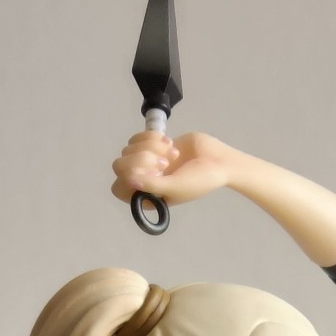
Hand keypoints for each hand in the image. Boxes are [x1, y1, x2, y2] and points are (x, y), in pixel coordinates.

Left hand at [110, 129, 234, 210]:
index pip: (118, 188)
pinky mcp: (151, 144)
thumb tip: (130, 180)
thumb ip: (152, 186)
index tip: (153, 174)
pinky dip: (152, 137)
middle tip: (165, 163)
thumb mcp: (176, 187)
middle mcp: (143, 180)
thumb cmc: (199, 180)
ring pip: (128, 149)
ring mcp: (146, 161)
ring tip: (173, 154)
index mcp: (146, 197)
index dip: (130, 178)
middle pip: (119, 166)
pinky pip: (137, 137)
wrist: (216, 160)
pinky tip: (169, 143)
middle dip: (142, 160)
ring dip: (151, 147)